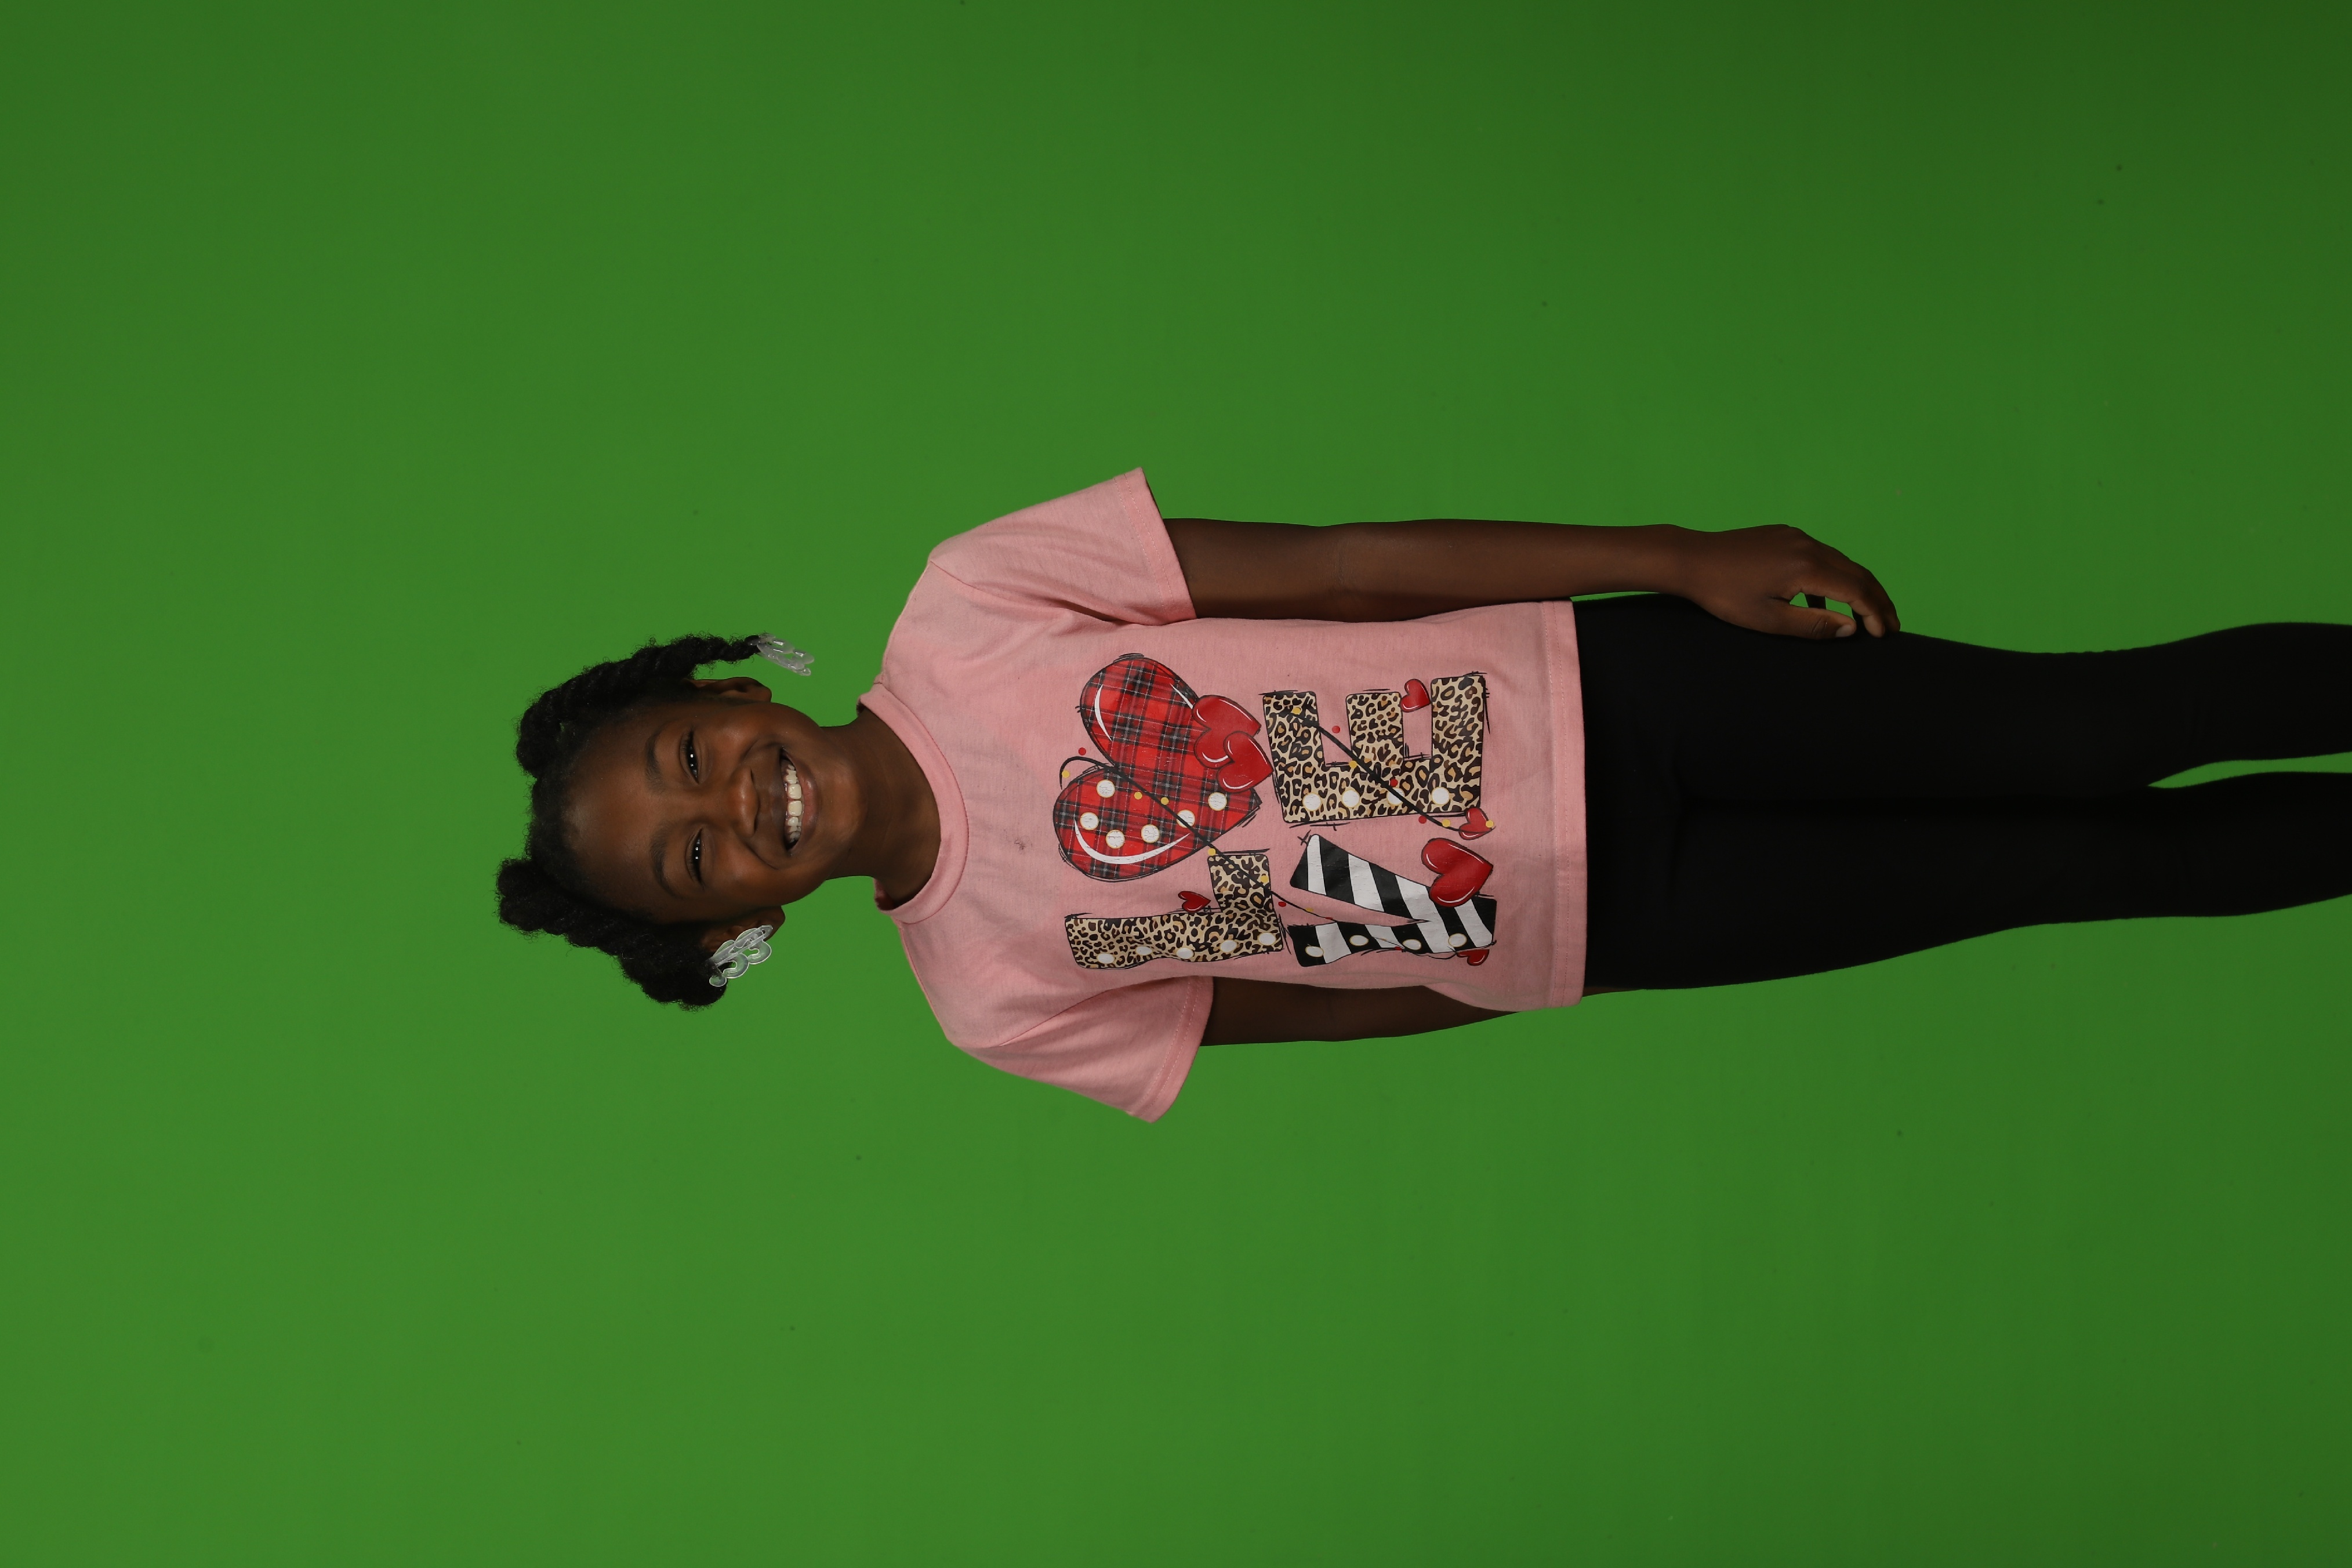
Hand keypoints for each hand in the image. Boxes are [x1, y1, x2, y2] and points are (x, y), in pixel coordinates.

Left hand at [1670, 525, 1900, 638]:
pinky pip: (1820, 556)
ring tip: (1868, 614)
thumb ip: (1813, 625)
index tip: (1885, 635)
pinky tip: (1826, 601)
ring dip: (1858, 588)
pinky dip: (1833, 577)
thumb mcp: (1768, 619)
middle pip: (1857, 573)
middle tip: (1892, 625)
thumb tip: (1851, 628)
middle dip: (1877, 600)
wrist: (1691, 559)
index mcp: (1807, 567)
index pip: (1857, 590)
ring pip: (1841, 562)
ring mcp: (1796, 537)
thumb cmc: (1724, 595)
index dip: (1875, 613)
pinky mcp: (1784, 535)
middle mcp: (1807, 545)